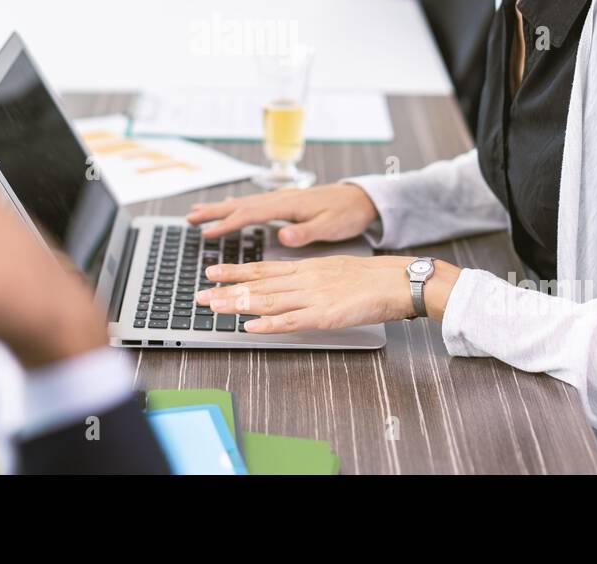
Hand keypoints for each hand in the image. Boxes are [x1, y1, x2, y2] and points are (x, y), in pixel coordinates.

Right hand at [186, 182, 378, 247]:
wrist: (362, 199)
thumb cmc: (348, 213)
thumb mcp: (331, 226)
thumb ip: (306, 232)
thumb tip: (284, 236)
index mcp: (288, 204)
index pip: (251, 214)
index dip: (228, 224)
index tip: (208, 232)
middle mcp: (281, 198)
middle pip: (241, 204)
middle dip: (214, 212)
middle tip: (190, 218)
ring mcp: (282, 198)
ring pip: (245, 202)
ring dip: (220, 208)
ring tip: (199, 213)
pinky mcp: (285, 202)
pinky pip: (254, 203)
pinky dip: (237, 205)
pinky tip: (229, 206)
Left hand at [195, 255, 462, 332]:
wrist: (397, 280)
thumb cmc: (371, 277)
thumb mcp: (333, 268)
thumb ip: (310, 275)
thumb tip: (289, 282)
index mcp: (306, 267)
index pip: (263, 268)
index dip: (235, 271)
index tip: (212, 272)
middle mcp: (304, 279)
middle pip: (258, 284)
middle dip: (226, 289)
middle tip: (200, 295)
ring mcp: (312, 297)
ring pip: (268, 301)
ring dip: (238, 305)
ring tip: (214, 308)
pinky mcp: (324, 315)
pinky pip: (291, 321)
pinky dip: (268, 325)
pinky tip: (250, 328)